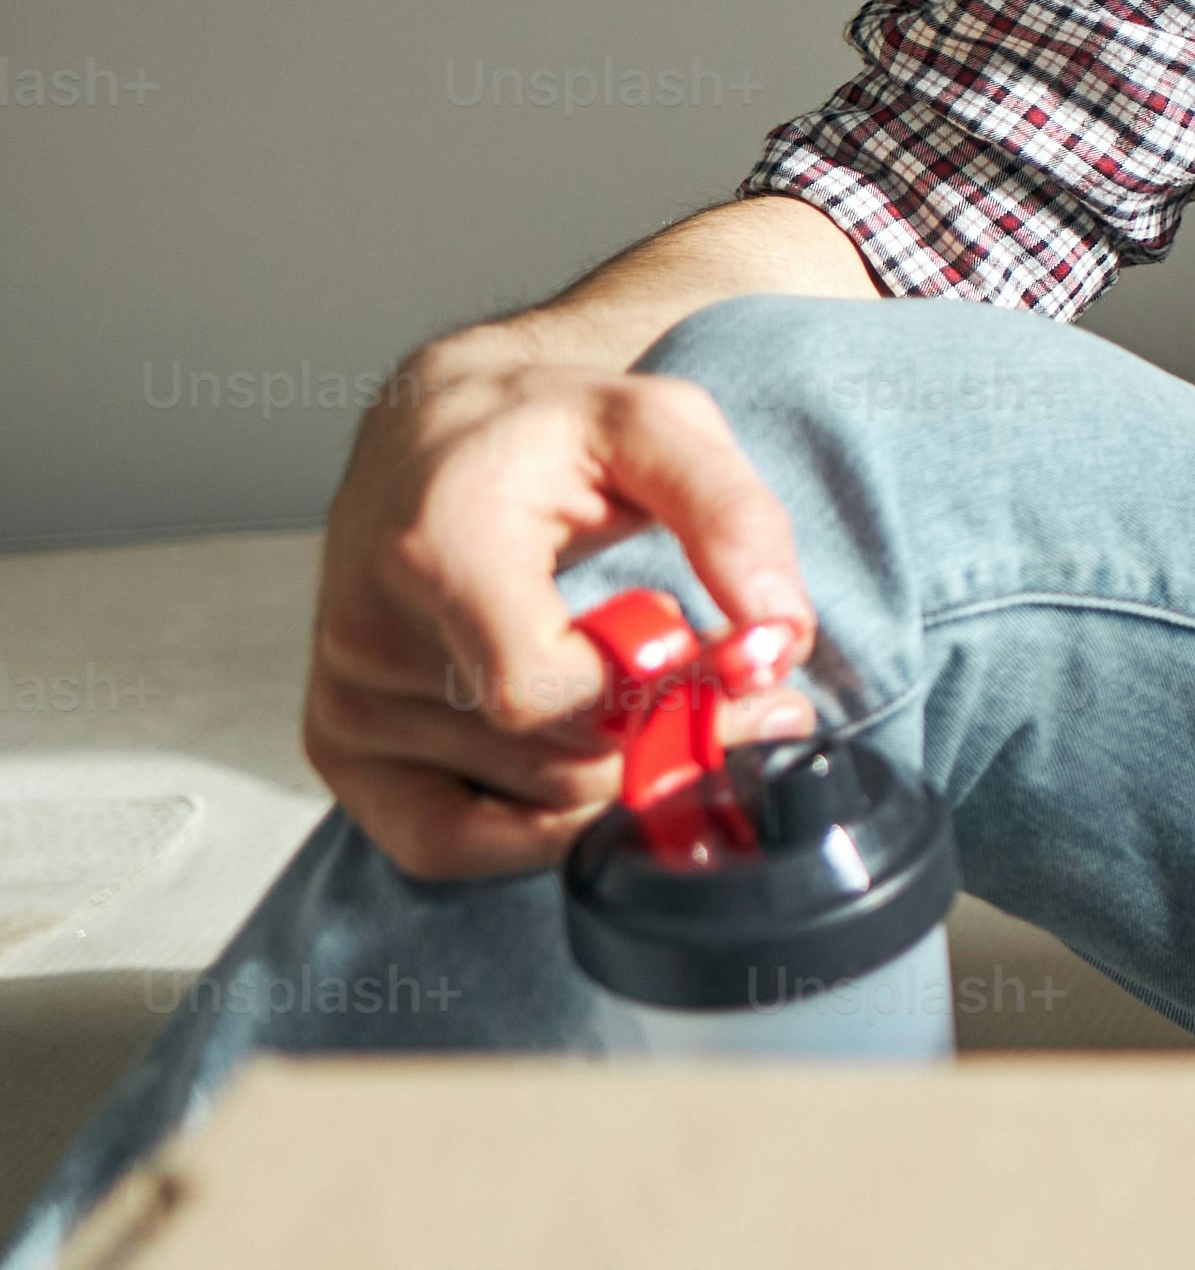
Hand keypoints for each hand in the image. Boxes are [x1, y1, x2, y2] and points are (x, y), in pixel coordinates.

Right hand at [307, 340, 814, 880]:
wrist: (428, 436)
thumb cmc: (543, 429)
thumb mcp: (658, 424)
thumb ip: (733, 517)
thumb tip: (780, 632)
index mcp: (436, 548)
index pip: (543, 689)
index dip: (655, 690)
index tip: (717, 645)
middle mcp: (371, 636)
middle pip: (554, 757)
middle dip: (675, 735)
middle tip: (748, 689)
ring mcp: (347, 702)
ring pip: (529, 802)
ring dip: (628, 771)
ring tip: (681, 700)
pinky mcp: (339, 749)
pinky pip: (445, 845)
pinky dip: (541, 827)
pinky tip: (597, 762)